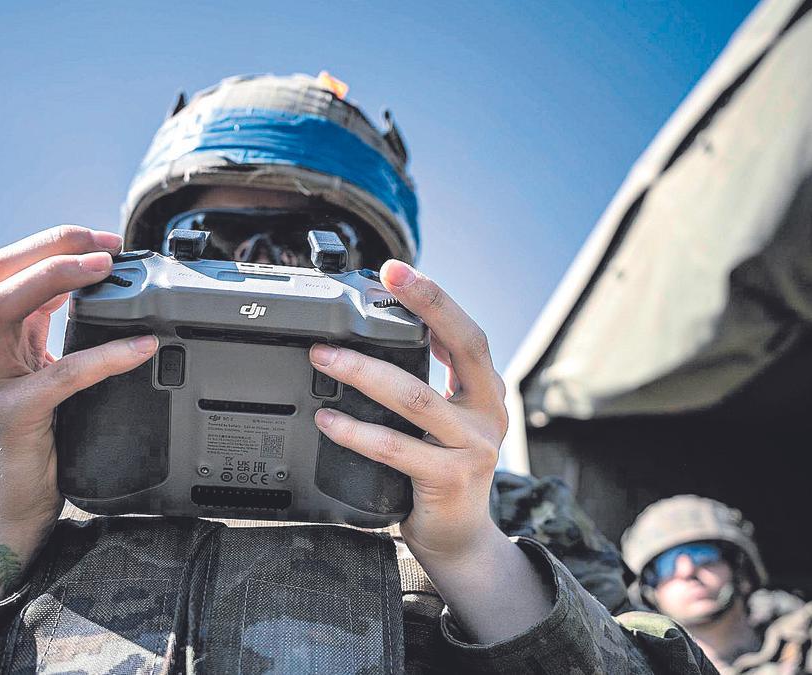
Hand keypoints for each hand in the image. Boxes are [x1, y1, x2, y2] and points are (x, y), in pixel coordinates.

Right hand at [0, 225, 156, 600]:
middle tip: (104, 244)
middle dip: (51, 248)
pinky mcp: (13, 416)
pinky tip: (139, 347)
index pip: (9, 269)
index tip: (103, 239)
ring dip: (56, 279)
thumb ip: (55, 334)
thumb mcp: (44, 373)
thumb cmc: (40, 438)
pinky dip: (101, 356)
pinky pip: (58, 375)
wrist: (15, 505)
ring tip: (104, 269)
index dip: (53, 245)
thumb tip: (97, 289)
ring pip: (4, 309)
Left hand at [309, 260, 552, 640]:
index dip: (435, 298)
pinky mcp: (450, 479)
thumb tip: (383, 332)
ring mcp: (473, 447)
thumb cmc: (441, 474)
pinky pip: (396, 448)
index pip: (466, 332)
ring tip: (324, 356)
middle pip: (463, 346)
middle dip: (423, 306)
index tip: (397, 270)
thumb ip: (428, 381)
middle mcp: (487, 412)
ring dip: (364, 372)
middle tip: (381, 281)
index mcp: (485, 391)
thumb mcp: (444, 421)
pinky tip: (327, 418)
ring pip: (415, 398)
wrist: (459, 540)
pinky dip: (357, 431)